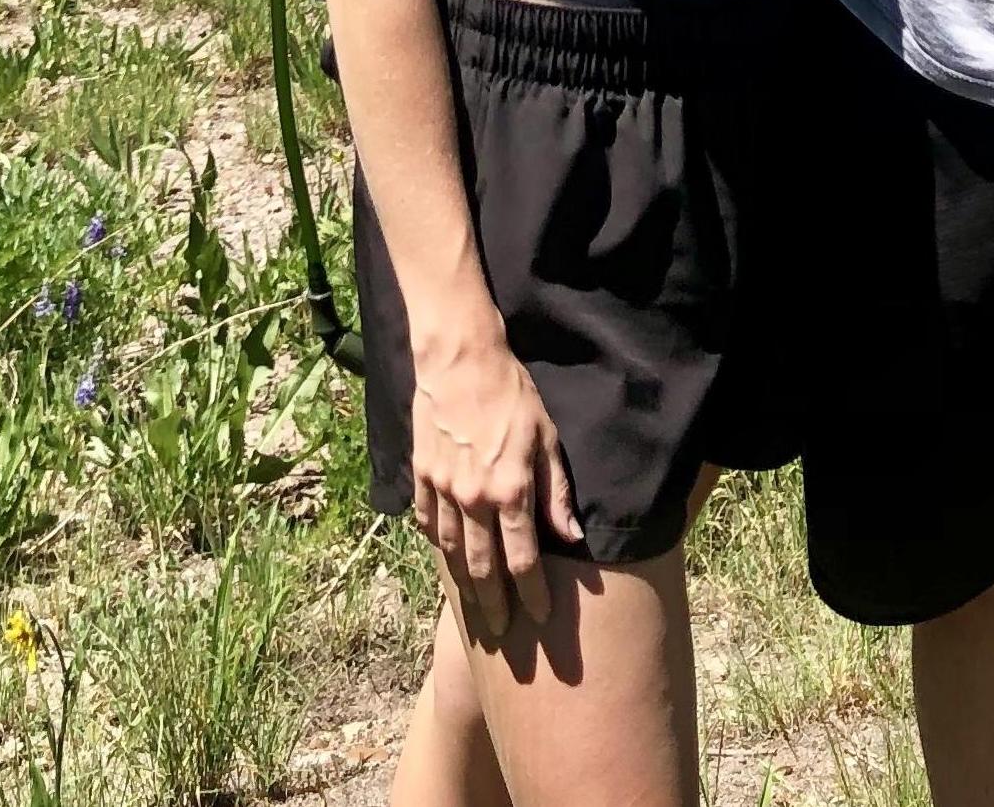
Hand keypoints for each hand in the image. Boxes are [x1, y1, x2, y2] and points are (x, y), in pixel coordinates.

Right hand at [410, 328, 582, 637]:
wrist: (460, 359)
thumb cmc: (513, 395)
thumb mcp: (546, 439)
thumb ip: (555, 493)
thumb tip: (572, 540)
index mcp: (510, 492)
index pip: (523, 561)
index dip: (533, 594)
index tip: (541, 618)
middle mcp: (473, 500)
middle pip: (483, 569)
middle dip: (495, 606)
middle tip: (503, 635)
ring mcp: (442, 490)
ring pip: (451, 554)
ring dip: (464, 586)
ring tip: (475, 610)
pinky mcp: (421, 476)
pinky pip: (426, 523)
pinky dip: (436, 547)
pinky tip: (445, 560)